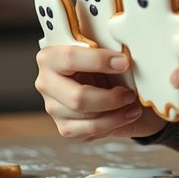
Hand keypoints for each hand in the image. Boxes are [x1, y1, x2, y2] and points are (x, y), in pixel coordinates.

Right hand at [35, 46, 166, 140]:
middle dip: (109, 98)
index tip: (123, 63)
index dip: (99, 61)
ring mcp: (53, 107)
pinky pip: (89, 130)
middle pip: (77, 97)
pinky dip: (112, 123)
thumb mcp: (105, 51)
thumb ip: (106, 47)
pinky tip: (126, 114)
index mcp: (50, 57)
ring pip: (85, 116)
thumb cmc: (105, 66)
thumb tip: (122, 52)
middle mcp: (46, 83)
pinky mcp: (65, 127)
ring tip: (132, 104)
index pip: (70, 58)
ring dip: (115, 112)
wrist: (113, 87)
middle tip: (129, 93)